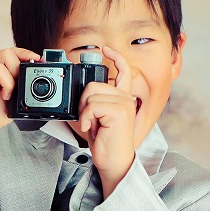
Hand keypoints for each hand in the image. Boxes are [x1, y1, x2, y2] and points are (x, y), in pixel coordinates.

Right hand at [0, 47, 39, 185]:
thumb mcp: (16, 98)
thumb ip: (23, 86)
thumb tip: (37, 80)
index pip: (13, 51)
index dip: (26, 53)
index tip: (38, 60)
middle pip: (7, 53)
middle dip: (17, 69)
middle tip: (17, 86)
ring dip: (8, 81)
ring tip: (6, 95)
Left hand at [72, 46, 138, 196]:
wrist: (114, 162)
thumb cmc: (106, 142)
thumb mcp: (99, 118)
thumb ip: (95, 102)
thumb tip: (83, 93)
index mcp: (122, 98)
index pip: (123, 71)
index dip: (115, 57)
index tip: (106, 49)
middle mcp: (126, 98)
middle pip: (93, 84)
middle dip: (83, 101)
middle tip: (88, 118)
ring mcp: (124, 104)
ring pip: (91, 94)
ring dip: (84, 111)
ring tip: (92, 124)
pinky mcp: (119, 111)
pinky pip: (92, 105)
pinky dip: (86, 117)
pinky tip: (91, 127)